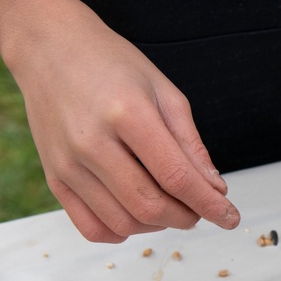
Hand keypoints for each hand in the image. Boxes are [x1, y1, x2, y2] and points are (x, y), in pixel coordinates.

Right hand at [9, 0, 238, 242]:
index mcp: (128, 114)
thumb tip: (215, 189)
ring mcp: (68, 164)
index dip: (210, 204)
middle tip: (201, 209)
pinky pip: (92, 228)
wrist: (49, 48)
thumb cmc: (112, 65)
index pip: (177, 177)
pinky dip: (124, 232)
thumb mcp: (164, 92)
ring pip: (124, 222)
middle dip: (187, 217)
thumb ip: (191, 145)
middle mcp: (92, 143)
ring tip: (172, 207)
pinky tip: (139, 214)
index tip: (231, 218)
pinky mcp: (53, 178)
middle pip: (150, 206)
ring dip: (159, 226)